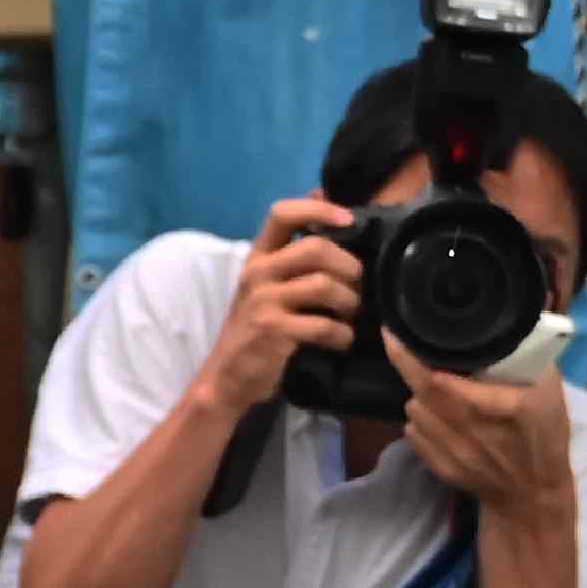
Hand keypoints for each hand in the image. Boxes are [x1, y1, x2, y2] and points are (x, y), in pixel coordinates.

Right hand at [189, 196, 371, 423]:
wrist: (227, 378)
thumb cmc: (256, 331)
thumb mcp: (267, 288)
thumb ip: (294, 258)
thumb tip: (333, 214)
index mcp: (258, 257)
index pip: (283, 213)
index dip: (319, 208)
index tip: (349, 219)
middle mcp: (257, 273)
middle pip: (316, 248)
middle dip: (349, 266)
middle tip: (360, 287)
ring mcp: (263, 301)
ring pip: (323, 285)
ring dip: (350, 303)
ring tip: (352, 317)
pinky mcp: (272, 331)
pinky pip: (323, 325)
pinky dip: (341, 335)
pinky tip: (341, 341)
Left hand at [393, 352, 576, 520]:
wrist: (532, 495)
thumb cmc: (544, 436)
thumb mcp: (551, 393)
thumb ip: (528, 360)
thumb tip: (502, 330)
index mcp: (507, 407)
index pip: (454, 385)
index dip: (426, 361)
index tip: (408, 335)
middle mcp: (475, 431)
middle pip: (425, 392)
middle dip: (405, 362)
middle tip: (394, 338)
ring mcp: (455, 452)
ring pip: (415, 411)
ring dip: (417, 392)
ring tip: (428, 381)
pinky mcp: (442, 467)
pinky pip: (413, 434)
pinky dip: (418, 418)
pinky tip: (432, 412)